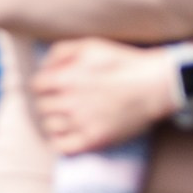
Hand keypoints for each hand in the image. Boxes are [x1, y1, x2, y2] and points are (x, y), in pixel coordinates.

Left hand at [30, 38, 177, 154]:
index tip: (54, 87)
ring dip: (56, 120)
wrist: (156, 85)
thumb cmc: (124, 62)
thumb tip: (42, 67)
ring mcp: (80, 123)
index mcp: (65, 79)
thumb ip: (61, 52)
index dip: (45, 86)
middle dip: (51, 102)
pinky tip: (69, 134)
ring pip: (49, 126)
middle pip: (42, 107)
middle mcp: (69, 102)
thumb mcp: (90, 45)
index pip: (36, 87)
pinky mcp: (93, 140)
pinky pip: (61, 147)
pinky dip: (60, 141)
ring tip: (70, 116)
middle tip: (66, 100)